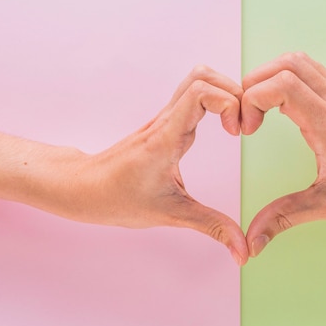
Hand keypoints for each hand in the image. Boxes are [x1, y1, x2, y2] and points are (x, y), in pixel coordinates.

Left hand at [69, 66, 247, 264]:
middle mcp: (165, 120)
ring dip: (223, 91)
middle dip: (233, 92)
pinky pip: (192, 94)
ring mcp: (164, 118)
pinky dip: (215, 99)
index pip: (201, 92)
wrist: (82, 188)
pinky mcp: (165, 122)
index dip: (229, 102)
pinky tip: (223, 125)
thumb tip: (242, 251)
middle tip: (242, 124)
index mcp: (166, 138)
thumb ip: (212, 227)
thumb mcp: (171, 214)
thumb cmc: (117, 199)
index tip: (237, 131)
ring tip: (235, 122)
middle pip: (202, 75)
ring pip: (197, 79)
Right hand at [241, 52, 325, 256]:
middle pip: (286, 64)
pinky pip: (313, 72)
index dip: (252, 100)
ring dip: (271, 76)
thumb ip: (286, 217)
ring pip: (300, 61)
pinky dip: (289, 80)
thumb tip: (254, 239)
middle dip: (254, 84)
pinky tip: (284, 107)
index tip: (248, 129)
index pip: (281, 85)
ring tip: (261, 108)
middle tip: (248, 116)